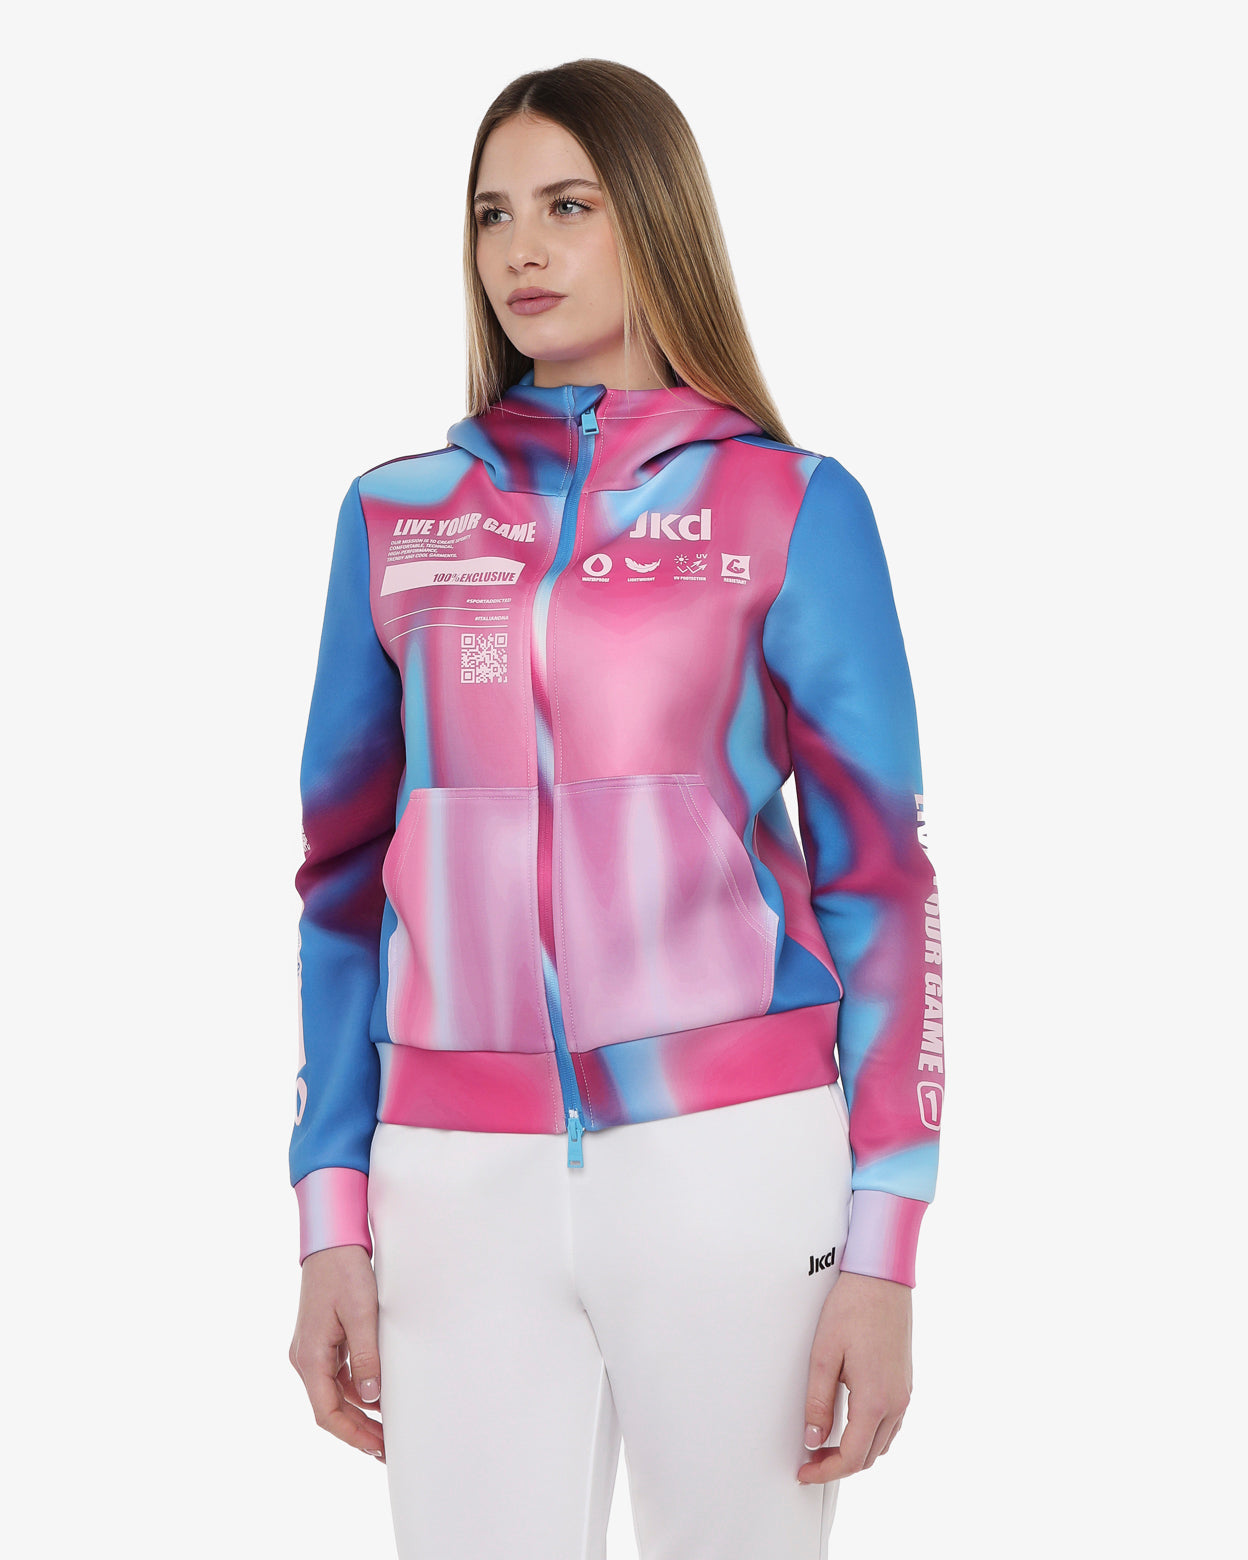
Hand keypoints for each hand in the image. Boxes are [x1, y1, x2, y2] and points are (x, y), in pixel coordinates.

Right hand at [289, 1244, 385, 1461]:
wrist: (331, 1242)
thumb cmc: (344, 1272)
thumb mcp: (361, 1313)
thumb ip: (366, 1356)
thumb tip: (371, 1396)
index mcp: (309, 1357)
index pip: (326, 1412)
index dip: (352, 1435)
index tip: (376, 1448)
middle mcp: (305, 1358)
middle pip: (329, 1408)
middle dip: (357, 1430)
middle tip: (386, 1447)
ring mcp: (311, 1350)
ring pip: (333, 1394)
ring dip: (357, 1412)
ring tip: (385, 1427)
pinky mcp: (321, 1341)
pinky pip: (336, 1376)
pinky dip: (355, 1390)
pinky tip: (376, 1395)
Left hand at [796, 1270, 911, 1482]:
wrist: (882, 1278)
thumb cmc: (853, 1308)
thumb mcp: (824, 1355)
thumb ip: (818, 1402)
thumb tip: (813, 1439)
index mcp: (875, 1400)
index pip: (852, 1457)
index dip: (826, 1472)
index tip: (805, 1472)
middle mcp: (895, 1402)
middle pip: (869, 1456)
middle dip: (839, 1465)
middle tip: (810, 1460)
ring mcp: (904, 1393)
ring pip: (882, 1443)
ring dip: (856, 1452)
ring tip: (826, 1445)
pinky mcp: (905, 1383)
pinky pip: (891, 1424)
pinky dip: (871, 1435)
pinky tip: (851, 1425)